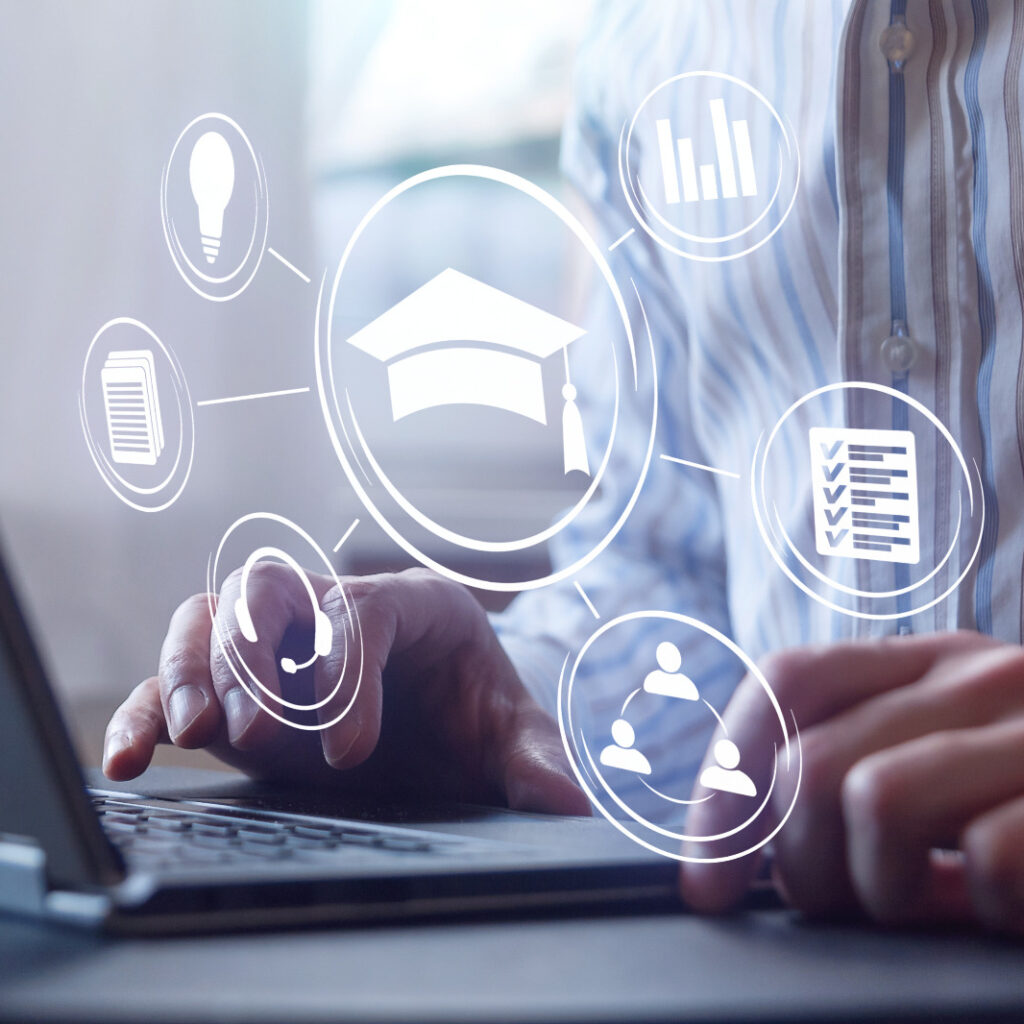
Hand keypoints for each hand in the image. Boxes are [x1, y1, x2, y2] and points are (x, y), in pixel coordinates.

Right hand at [102, 565, 588, 814]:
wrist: (443, 718)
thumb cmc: (472, 711)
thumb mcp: (507, 733)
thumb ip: (534, 761)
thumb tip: (572, 803)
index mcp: (408, 603)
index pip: (362, 610)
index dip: (348, 673)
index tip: (349, 754)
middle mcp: (332, 607)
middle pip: (270, 589)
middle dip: (255, 658)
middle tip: (259, 737)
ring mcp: (279, 643)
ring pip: (213, 617)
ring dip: (192, 669)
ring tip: (192, 735)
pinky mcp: (238, 685)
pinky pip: (170, 676)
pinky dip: (144, 707)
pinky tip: (131, 759)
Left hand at [679, 631, 1023, 932]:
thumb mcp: (949, 763)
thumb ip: (864, 765)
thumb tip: (740, 844)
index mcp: (931, 662)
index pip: (788, 681)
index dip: (726, 778)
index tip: (707, 879)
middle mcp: (981, 673)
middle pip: (811, 759)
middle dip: (796, 862)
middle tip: (840, 904)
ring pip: (870, 797)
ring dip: (876, 889)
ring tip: (922, 906)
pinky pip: (984, 859)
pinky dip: (975, 908)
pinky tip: (1000, 913)